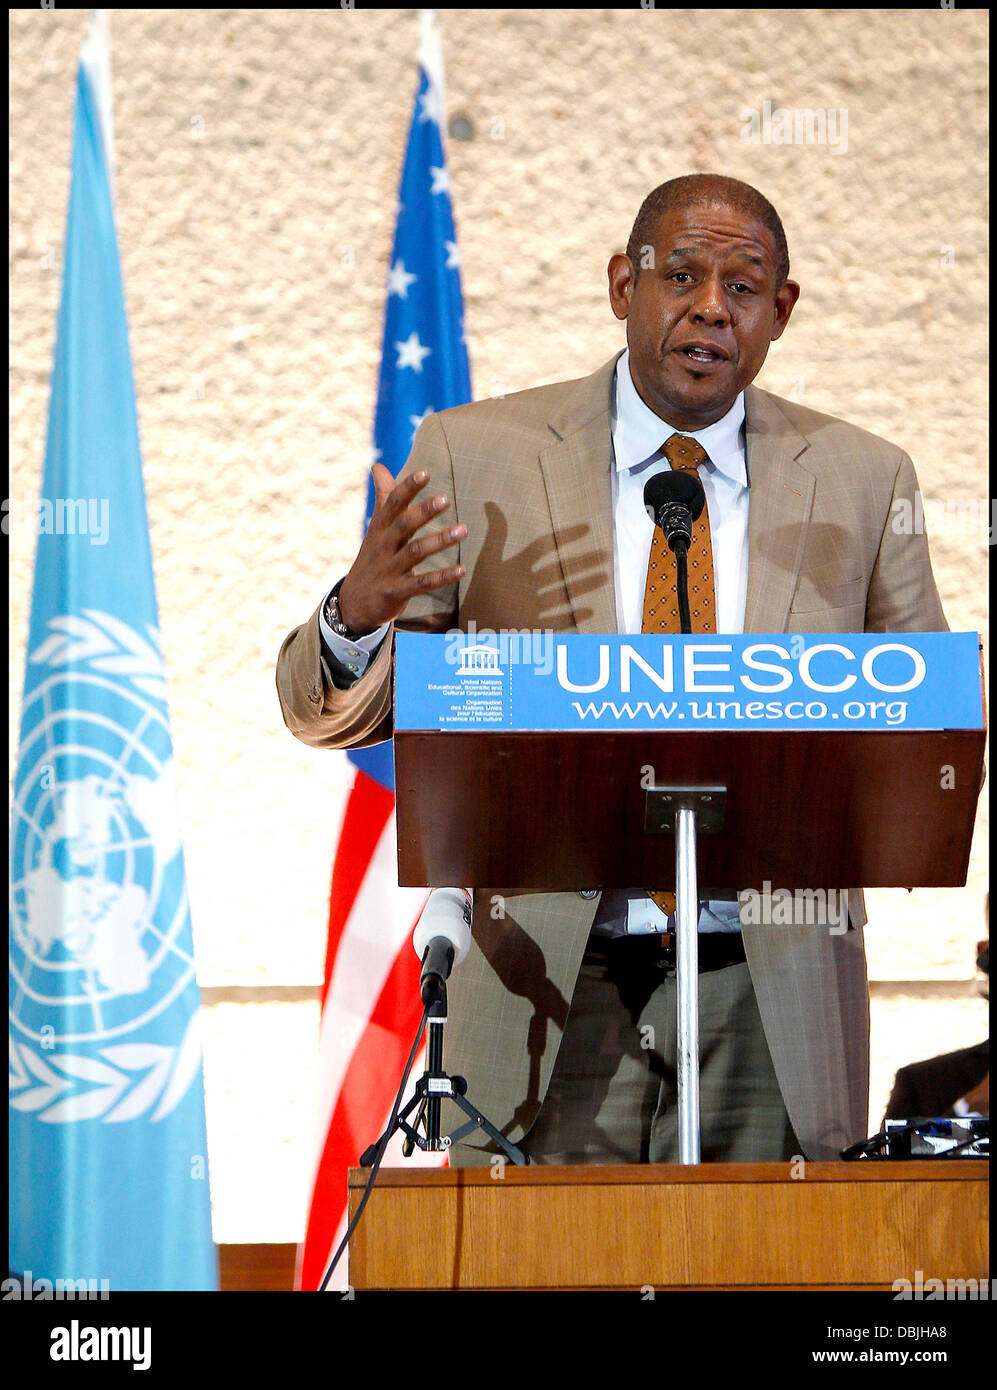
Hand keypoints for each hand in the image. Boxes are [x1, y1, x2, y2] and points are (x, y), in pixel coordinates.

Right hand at [337, 463, 465, 634]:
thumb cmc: (372, 559)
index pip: (392, 504)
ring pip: (415, 552)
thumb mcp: (375, 529)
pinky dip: (442, 577)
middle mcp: (383, 547)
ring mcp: (389, 570)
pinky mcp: (397, 592)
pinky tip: (462, 569)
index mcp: (379, 529)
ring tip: (463, 530)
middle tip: (446, 499)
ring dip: (439, 541)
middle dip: (424, 512)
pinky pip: (422, 583)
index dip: (407, 488)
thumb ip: (383, 498)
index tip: (425, 472)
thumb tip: (378, 466)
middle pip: (403, 526)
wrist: (353, 604)